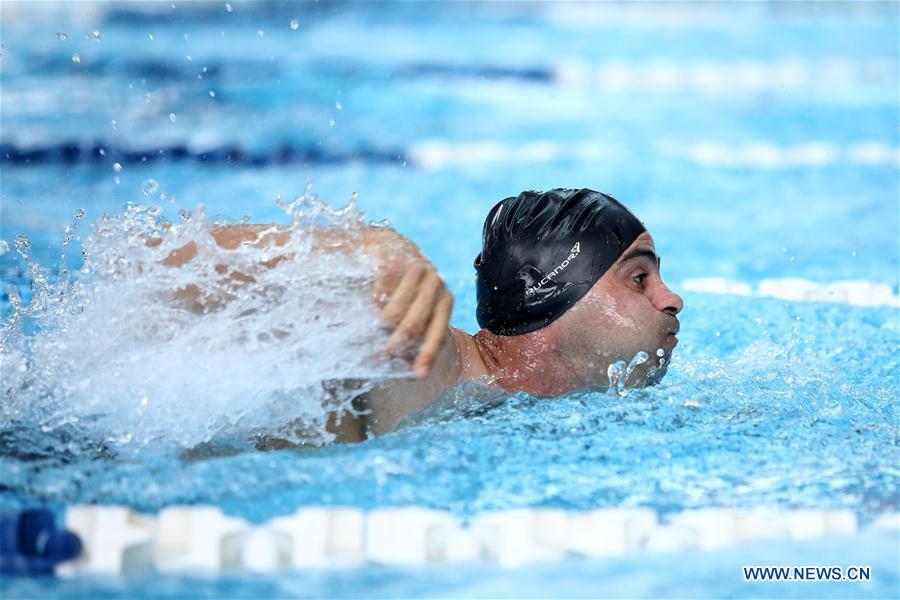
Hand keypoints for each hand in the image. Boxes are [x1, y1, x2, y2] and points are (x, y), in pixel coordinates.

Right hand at [374, 258, 453, 378]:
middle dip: (393, 347)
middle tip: (378, 358)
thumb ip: (418, 333)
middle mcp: (436, 285)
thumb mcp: (416, 307)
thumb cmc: (403, 285)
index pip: (436, 334)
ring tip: (374, 329)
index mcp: (445, 301)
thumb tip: (412, 372)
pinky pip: (380, 295)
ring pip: (393, 315)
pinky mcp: (394, 260)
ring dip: (380, 327)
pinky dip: (372, 303)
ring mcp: (416, 270)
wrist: (388, 245)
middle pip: (412, 327)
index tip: (417, 376)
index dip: (426, 356)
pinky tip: (371, 300)